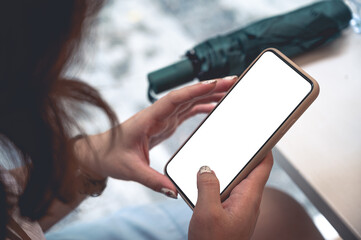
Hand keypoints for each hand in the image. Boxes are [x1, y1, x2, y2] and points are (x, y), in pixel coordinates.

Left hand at [76, 76, 237, 197]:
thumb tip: (174, 191)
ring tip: (228, 90)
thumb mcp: (131, 170)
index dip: (195, 90)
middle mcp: (158, 115)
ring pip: (189, 101)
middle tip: (231, 82)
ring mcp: (162, 118)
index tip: (214, 83)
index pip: (174, 99)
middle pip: (187, 96)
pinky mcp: (165, 125)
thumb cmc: (110, 156)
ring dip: (208, 94)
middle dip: (209, 87)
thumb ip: (153, 181)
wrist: (99, 153)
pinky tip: (213, 106)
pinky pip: (186, 112)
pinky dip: (201, 106)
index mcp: (149, 119)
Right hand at [188, 151, 272, 239]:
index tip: (257, 136)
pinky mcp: (230, 215)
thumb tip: (206, 169)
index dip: (263, 148)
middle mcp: (248, 202)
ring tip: (208, 166)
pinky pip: (226, 194)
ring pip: (235, 183)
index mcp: (248, 198)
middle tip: (224, 146)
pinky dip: (217, 186)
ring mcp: (240, 209)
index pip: (264, 166)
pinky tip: (204, 187)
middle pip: (247, 172)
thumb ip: (208, 186)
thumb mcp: (207, 212)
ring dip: (223, 174)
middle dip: (237, 158)